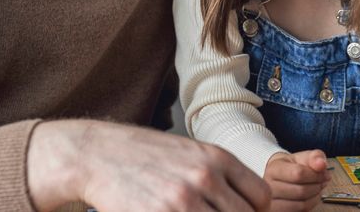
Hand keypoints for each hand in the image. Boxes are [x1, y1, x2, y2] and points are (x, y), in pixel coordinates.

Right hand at [26, 120, 270, 210]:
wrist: (98, 154)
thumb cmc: (146, 155)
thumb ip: (219, 174)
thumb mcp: (189, 152)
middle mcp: (205, 177)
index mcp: (217, 157)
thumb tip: (251, 203)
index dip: (255, 211)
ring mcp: (184, 200)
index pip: (261, 196)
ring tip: (190, 211)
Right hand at [263, 149, 329, 210]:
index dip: (315, 174)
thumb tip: (321, 164)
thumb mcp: (304, 157)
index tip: (323, 173)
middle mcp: (269, 187)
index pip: (298, 174)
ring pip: (301, 204)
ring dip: (315, 197)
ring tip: (317, 189)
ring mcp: (271, 202)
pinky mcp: (277, 211)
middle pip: (301, 191)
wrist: (281, 177)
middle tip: (322, 181)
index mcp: (274, 169)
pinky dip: (310, 205)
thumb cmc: (293, 167)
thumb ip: (315, 156)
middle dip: (317, 186)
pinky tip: (311, 197)